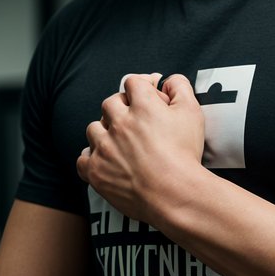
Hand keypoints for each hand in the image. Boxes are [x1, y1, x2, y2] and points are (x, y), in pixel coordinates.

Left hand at [76, 72, 204, 225]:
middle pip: (110, 103)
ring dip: (105, 133)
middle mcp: (119, 123)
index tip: (148, 96)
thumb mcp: (192, 113)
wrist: (175, 195)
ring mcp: (105, 148)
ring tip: (120, 144)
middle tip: (136, 122)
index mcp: (142, 106)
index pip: (132, 83)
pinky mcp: (97, 171)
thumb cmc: (185, 155)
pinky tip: (105, 161)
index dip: (142, 87)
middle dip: (122, 108)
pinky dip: (92, 159)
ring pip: (93, 129)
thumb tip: (170, 80)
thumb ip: (181, 88)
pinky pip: (83, 160)